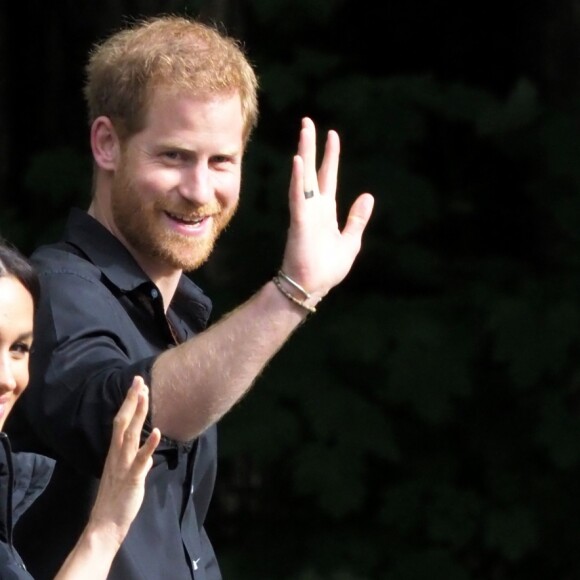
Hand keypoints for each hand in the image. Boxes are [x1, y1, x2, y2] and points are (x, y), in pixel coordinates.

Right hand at [87, 376, 160, 545]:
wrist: (105, 523)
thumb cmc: (117, 497)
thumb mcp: (126, 473)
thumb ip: (136, 460)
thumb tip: (147, 455)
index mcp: (116, 451)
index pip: (122, 421)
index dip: (129, 402)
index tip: (137, 384)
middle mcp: (118, 454)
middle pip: (124, 421)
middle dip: (132, 400)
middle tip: (139, 380)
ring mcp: (124, 464)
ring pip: (131, 435)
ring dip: (138, 415)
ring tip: (145, 396)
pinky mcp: (133, 477)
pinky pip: (141, 460)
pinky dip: (149, 446)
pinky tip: (157, 433)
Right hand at [281, 117, 373, 299]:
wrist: (312, 287)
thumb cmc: (328, 267)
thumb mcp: (351, 241)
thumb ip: (357, 218)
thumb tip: (368, 195)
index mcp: (327, 211)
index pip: (328, 177)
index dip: (330, 156)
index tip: (332, 135)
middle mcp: (314, 207)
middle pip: (312, 170)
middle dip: (311, 146)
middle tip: (308, 122)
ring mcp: (306, 212)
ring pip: (304, 176)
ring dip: (304, 153)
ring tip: (305, 131)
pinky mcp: (300, 222)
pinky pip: (298, 197)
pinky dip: (298, 180)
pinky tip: (298, 162)